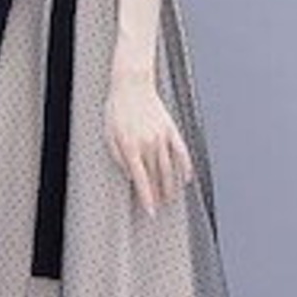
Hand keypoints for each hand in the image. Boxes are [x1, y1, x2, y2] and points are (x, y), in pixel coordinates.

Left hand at [104, 73, 194, 216]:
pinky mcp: (171, 129)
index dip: (147, 198)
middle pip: (157, 177)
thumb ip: (119, 157)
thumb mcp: (109, 135)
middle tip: (160, 207)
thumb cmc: (117, 109)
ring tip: (171, 198)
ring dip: (171, 186)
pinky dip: (186, 166)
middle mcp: (148, 145)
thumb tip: (130, 175)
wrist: (132, 84)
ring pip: (170, 168)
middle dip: (159, 195)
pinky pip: (181, 151)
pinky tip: (187, 178)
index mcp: (131, 147)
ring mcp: (162, 137)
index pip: (141, 180)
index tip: (151, 212)